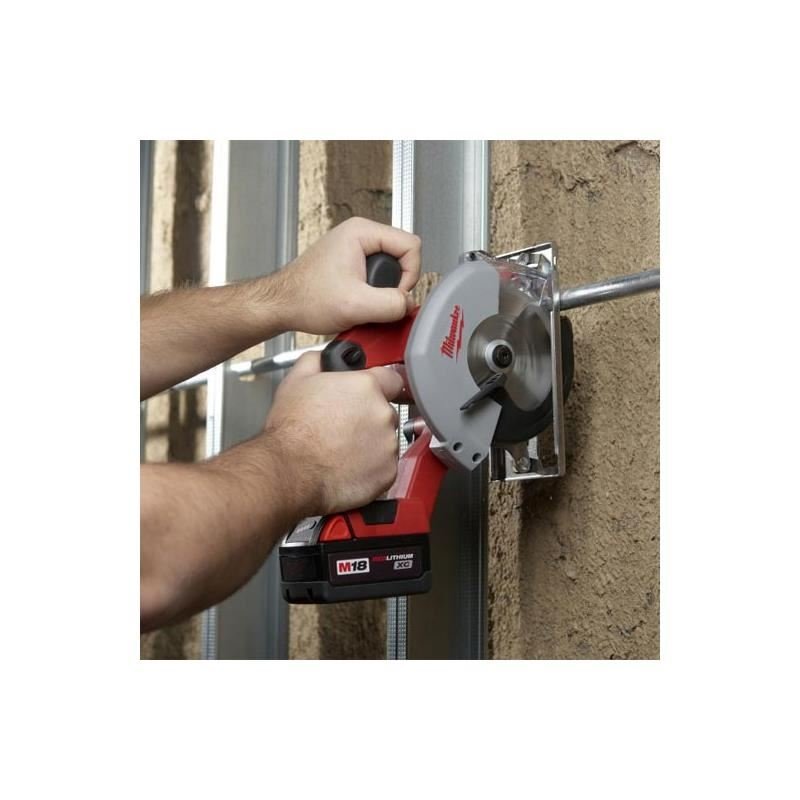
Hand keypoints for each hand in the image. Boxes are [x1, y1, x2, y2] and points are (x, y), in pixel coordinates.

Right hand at [263, 352, 402, 514]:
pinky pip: (384, 467)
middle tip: (343, 427)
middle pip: (385, 412)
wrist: (291, 471)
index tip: (372, 394)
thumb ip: (317, 361)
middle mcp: (382, 414)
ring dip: (369, 444)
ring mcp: (388, 445)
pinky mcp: (388, 472)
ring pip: (384, 441)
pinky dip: (371, 469)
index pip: (391, 379)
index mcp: (365, 387)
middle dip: (368, 419)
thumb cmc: (292, 431)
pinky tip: (347, 467)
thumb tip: (323, 358)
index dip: (381, 386)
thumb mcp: (296, 381)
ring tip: (341, 450)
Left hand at [276, 217, 421, 334]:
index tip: (394, 295)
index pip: (411, 245)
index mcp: (361, 231)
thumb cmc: (305, 298)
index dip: (409, 275)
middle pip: (403, 257)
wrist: (282, 306)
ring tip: (363, 303)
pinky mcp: (351, 263)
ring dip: (383, 292)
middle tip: (375, 302)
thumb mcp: (356, 305)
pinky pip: (378, 277)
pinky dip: (374, 294)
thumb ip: (391, 304)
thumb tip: (408, 304)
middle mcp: (359, 234)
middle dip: (395, 285)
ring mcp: (355, 248)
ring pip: (392, 269)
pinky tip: (359, 303)